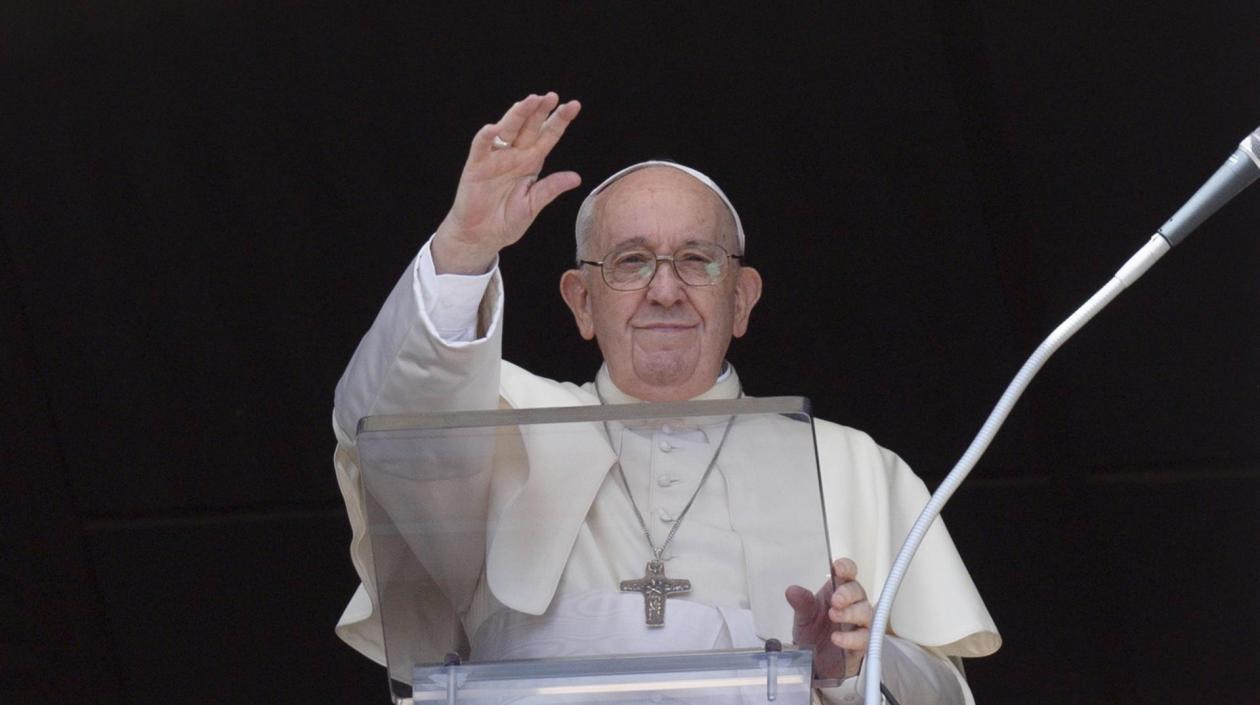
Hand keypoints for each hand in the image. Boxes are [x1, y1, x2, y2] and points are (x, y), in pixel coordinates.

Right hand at [432, 92, 581, 273]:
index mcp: (531, 162)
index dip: (560, 121)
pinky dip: (486, 137)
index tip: (574, 105)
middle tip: (552, 96)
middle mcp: (515, 155)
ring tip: (530, 101)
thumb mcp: (533, 205)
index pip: (548, 136)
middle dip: (540, 111)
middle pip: (529, 127)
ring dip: (518, 115)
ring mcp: (495, 158)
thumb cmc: (507, 221)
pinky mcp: (476, 166)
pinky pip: (481, 147)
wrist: (481, 236)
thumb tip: (576, 177)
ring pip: (508, 130)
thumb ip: (550, 189)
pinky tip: (494, 128)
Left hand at [785, 558, 873, 678]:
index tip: (839, 568)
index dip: (846, 568)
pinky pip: (864, 637)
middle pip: (858, 591)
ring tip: (834, 616)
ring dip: (850, 613)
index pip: (848, 573)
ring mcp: (858, 623)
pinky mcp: (861, 643)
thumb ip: (801, 603)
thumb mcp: (803, 616)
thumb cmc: (814, 633)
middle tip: (836, 600)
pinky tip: (837, 638)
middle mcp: (851, 604)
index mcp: (838, 591)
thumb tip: (792, 591)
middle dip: (847, 593)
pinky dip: (850, 637)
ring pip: (866, 612)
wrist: (815, 661)